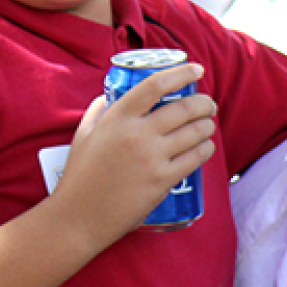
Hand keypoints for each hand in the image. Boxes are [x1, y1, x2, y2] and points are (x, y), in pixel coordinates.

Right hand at [54, 64, 217, 243]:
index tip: (197, 69)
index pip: (155, 85)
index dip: (180, 73)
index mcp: (117, 118)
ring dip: (208, 125)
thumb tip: (112, 96)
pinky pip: (196, 158)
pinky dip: (206, 149)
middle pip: (184, 108)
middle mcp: (137, 134)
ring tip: (208, 124)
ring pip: (195, 132)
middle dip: (204, 103)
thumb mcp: (83, 136)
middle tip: (208, 104)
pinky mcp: (163, 180)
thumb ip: (99, 112)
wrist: (78, 218)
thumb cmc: (79, 176)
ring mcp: (152, 157)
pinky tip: (206, 147)